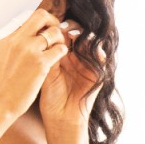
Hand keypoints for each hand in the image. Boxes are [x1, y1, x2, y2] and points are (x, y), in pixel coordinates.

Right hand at [0, 8, 68, 126]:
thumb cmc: (1, 83)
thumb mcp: (1, 54)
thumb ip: (13, 41)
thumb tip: (30, 31)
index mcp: (4, 34)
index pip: (27, 15)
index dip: (39, 21)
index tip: (43, 30)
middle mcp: (15, 38)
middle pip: (41, 15)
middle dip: (52, 22)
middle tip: (55, 35)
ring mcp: (28, 50)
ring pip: (54, 32)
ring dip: (60, 39)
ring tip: (57, 49)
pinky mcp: (40, 63)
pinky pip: (60, 48)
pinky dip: (62, 52)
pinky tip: (58, 59)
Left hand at [39, 28, 100, 143]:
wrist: (62, 118)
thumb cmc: (50, 99)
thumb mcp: (46, 73)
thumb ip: (47, 54)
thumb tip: (43, 33)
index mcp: (62, 57)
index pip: (63, 34)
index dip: (58, 28)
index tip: (51, 25)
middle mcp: (76, 58)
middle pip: (78, 34)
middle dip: (72, 28)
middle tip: (64, 27)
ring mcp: (87, 65)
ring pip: (90, 42)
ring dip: (83, 36)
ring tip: (74, 35)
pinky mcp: (97, 73)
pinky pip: (101, 56)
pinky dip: (95, 49)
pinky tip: (86, 45)